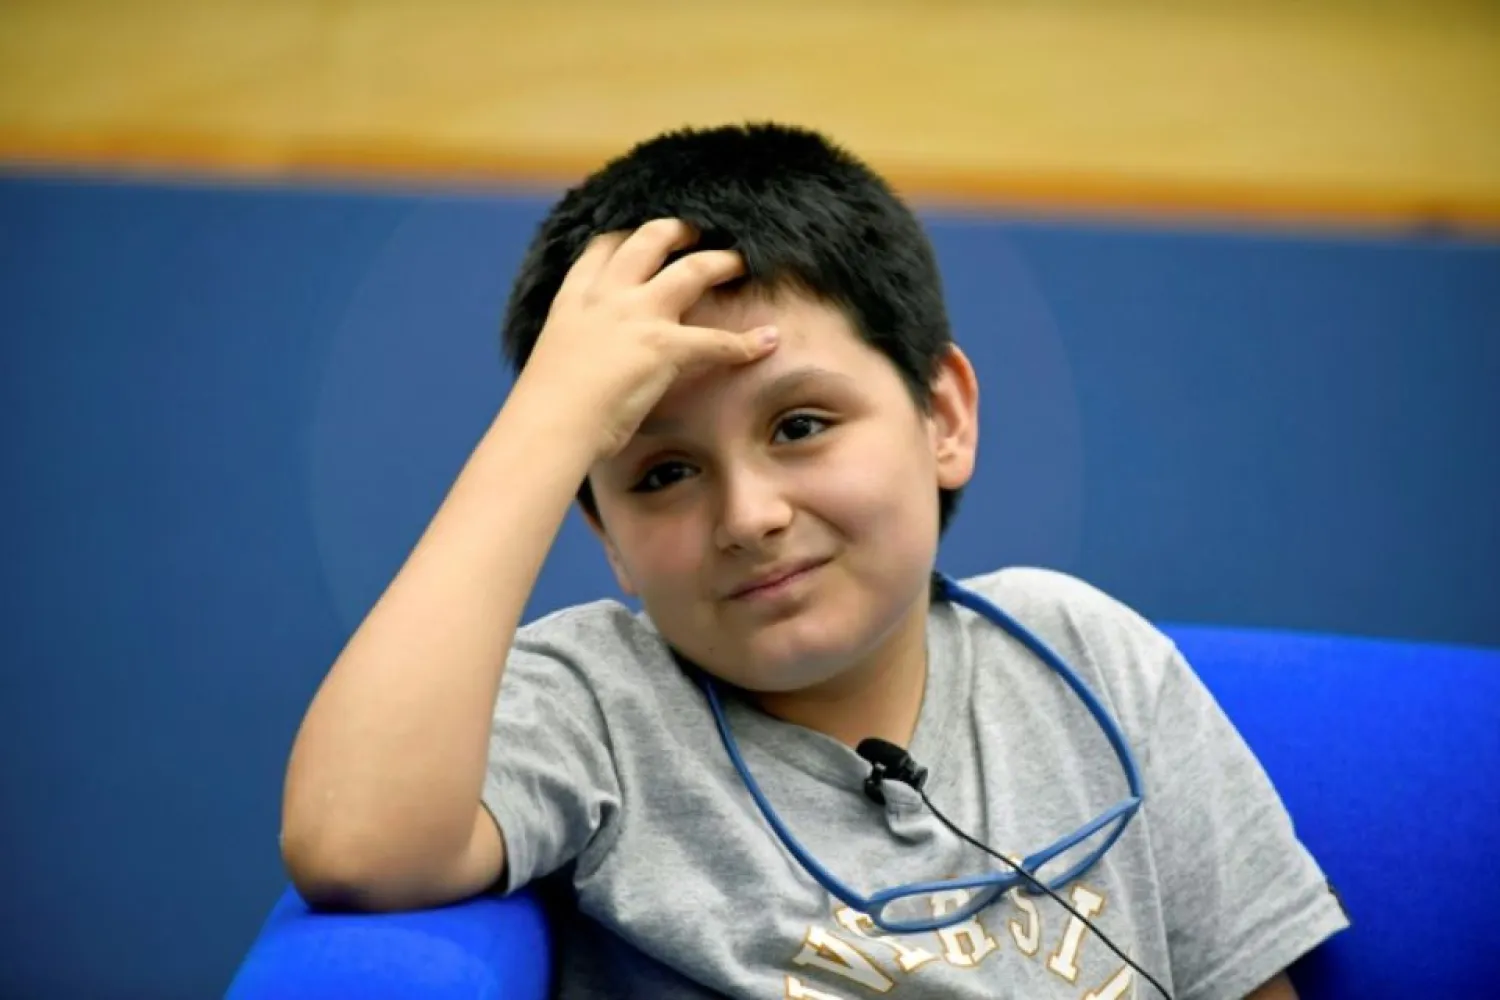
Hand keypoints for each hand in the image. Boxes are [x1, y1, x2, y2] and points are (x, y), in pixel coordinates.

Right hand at [517, 219, 778, 459]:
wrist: (548, 424)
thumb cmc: (545, 408)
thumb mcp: (554, 361)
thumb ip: (574, 350)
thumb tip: (587, 368)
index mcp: (575, 299)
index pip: (603, 248)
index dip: (628, 234)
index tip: (643, 232)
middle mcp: (608, 296)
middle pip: (650, 240)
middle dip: (680, 230)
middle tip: (699, 232)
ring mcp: (637, 316)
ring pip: (692, 270)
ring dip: (722, 262)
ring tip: (741, 262)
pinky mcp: (663, 346)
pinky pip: (717, 340)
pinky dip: (747, 342)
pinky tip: (768, 341)